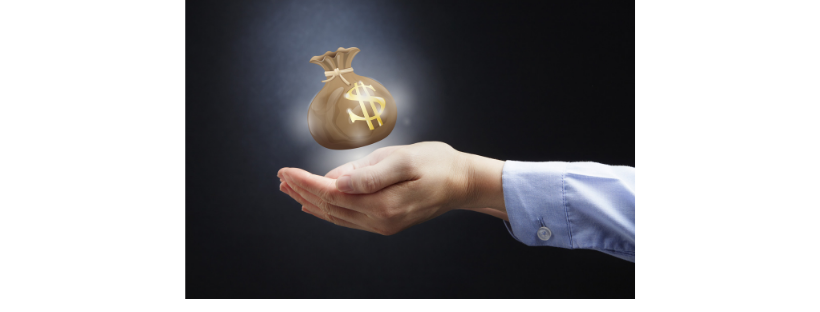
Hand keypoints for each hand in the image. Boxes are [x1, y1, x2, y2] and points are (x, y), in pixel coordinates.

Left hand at [278, 142, 506, 234]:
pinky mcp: (385, 222)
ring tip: (289, 190)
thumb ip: (370, 173)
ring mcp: (382, 224)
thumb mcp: (405, 160)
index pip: (332, 194)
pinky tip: (315, 205)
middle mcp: (380, 220)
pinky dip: (328, 209)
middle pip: (330, 207)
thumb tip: (337, 181)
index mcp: (383, 204)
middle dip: (302, 192)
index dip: (306, 182)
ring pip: (336, 214)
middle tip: (280, 178)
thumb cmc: (438, 165)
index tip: (285, 171)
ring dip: (311, 202)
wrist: (463, 182)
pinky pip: (348, 218)